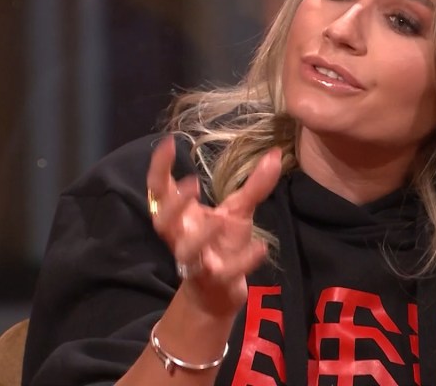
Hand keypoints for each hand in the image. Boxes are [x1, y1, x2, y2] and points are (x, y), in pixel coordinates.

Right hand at [146, 135, 280, 317]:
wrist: (219, 294)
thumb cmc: (222, 246)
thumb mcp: (238, 211)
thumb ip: (254, 185)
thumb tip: (276, 154)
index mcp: (180, 217)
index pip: (159, 189)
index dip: (159, 167)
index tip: (169, 142)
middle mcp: (181, 238)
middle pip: (163, 221)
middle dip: (173, 205)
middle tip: (191, 183)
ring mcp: (196, 261)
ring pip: (187, 251)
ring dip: (200, 236)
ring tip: (218, 220)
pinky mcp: (216, 280)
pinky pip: (226, 271)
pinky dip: (244, 261)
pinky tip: (261, 247)